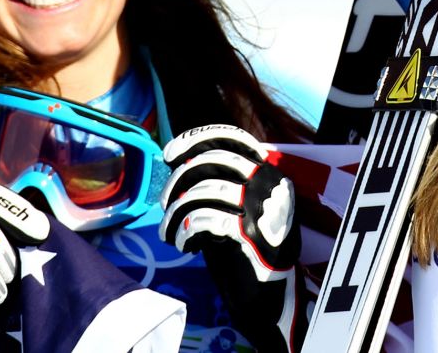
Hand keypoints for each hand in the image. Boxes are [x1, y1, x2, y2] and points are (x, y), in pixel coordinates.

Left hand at [162, 125, 298, 351]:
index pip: (235, 139)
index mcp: (271, 174)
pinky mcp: (249, 237)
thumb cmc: (248, 253)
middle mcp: (270, 185)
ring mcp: (262, 210)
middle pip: (214, 160)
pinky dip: (184, 231)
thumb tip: (180, 160)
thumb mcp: (240, 209)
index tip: (171, 152)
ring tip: (170, 231)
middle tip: (166, 201)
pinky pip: (203, 220)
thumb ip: (221, 182)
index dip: (199, 138)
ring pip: (203, 190)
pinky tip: (184, 244)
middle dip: (179, 178)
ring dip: (176, 211)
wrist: (269, 300)